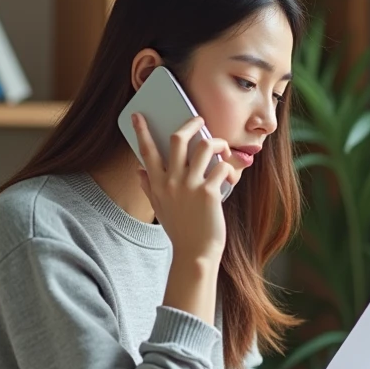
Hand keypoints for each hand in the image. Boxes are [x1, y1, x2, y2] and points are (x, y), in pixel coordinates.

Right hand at [132, 112, 237, 263]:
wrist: (195, 253)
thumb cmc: (180, 230)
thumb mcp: (159, 208)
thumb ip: (149, 187)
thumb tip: (139, 171)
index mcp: (158, 184)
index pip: (147, 152)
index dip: (141, 131)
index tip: (138, 115)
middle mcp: (172, 181)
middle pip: (178, 139)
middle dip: (190, 124)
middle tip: (199, 120)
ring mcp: (190, 185)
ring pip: (204, 147)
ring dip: (217, 143)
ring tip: (222, 149)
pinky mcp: (209, 192)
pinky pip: (222, 167)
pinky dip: (230, 169)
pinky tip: (231, 178)